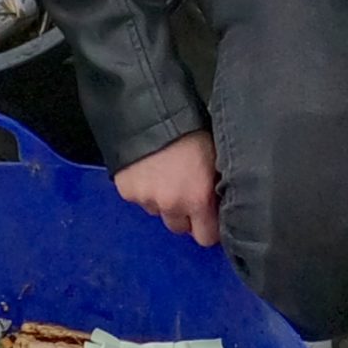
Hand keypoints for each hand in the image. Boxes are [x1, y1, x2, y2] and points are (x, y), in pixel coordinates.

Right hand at [114, 130, 219, 245]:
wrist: (149, 110)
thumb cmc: (190, 128)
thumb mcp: (215, 155)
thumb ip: (217, 185)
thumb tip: (221, 201)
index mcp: (198, 198)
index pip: (206, 238)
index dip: (208, 226)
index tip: (210, 214)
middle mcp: (171, 205)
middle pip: (180, 228)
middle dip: (185, 214)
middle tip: (188, 189)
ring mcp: (146, 199)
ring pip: (158, 212)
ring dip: (164, 201)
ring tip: (167, 173)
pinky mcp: (126, 191)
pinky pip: (139, 199)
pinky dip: (144, 189)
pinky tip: (150, 168)